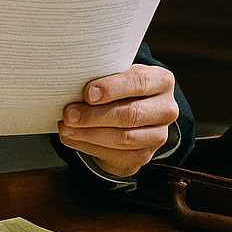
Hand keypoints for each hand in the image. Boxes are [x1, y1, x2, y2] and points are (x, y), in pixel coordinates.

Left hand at [56, 64, 179, 177]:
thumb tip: (72, 82)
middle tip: (69, 114)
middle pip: (130, 114)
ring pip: (123, 139)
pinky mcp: (144, 155)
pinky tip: (72, 138)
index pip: (139, 82)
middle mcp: (166, 109)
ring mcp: (157, 136)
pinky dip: (88, 146)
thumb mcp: (116, 75)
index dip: (112, 88)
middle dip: (95, 115)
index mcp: (161, 81)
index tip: (87, 93)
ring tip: (66, 127)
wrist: (129, 113)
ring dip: (89, 134)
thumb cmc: (119, 88)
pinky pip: (116, 155)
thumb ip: (102, 76)